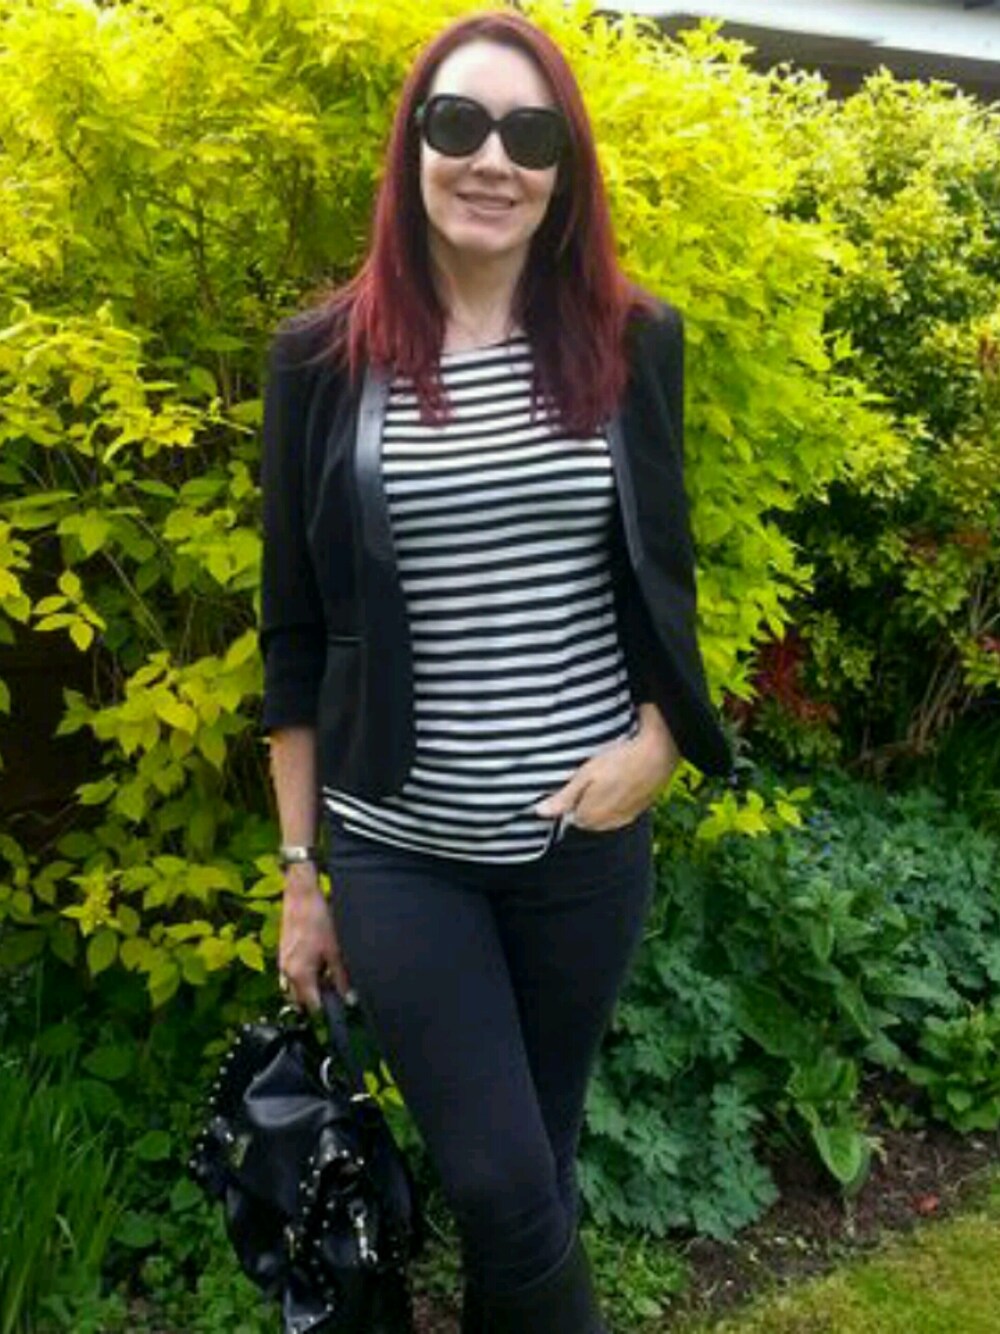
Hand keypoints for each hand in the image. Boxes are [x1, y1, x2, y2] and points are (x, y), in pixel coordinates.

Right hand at [278, 862, 352, 1011]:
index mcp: (300, 974)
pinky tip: (321, 964)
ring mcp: (283, 964)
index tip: (342, 1009)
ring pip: (296, 989)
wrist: (300, 896)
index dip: (328, 1011)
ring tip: (330, 976)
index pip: (312, 1006)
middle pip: (302, 1001)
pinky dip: (306, 977)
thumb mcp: (335, 950)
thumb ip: (341, 977)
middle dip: (318, 1001)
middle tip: (338, 993)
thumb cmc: (318, 920)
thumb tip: (349, 999)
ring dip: (311, 989)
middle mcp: (287, 973)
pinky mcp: (283, 955)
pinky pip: (293, 976)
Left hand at [535, 704, 680, 831]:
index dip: (569, 799)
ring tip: (605, 779)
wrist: (657, 755)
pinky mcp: (638, 811)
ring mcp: (624, 818)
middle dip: (583, 802)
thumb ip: (564, 797)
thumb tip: (540, 812)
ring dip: (600, 803)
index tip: (574, 782)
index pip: (569, 817)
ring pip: (603, 817)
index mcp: (590, 816)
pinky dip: (615, 802)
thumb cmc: (619, 762)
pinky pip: (619, 813)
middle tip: (589, 778)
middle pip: (585, 818)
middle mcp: (607, 823)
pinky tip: (619, 783)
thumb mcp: (586, 775)